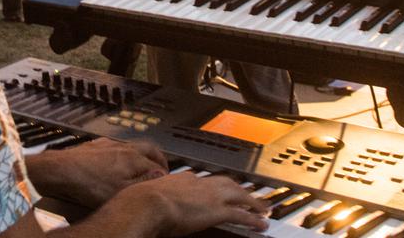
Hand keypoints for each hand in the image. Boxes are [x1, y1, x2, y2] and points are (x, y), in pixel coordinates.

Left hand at [33, 138, 165, 206]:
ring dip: (142, 153)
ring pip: (133, 145)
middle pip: (149, 148)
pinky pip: (117, 145)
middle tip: (163, 166)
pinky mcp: (95, 146)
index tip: (169, 180)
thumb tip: (161, 177)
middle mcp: (124, 148)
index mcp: (134, 158)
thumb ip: (142, 183)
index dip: (165, 174)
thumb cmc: (89, 184)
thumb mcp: (120, 191)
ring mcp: (109, 145)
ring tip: (144, 163)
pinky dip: (125, 152)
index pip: (157, 164)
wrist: (60, 170)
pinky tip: (118, 158)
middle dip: (158, 157)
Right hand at [119, 171, 268, 233]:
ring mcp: (210, 196)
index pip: (203, 180)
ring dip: (253, 202)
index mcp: (182, 179)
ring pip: (239, 195)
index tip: (218, 189)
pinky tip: (260, 224)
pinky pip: (241, 214)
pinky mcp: (217, 211)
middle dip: (240, 189)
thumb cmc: (141, 202)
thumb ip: (152, 197)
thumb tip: (143, 203)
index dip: (213, 186)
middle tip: (250, 194)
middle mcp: (199, 183)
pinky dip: (253, 219)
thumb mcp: (147, 195)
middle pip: (226, 183)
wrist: (147, 203)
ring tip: (262, 208)